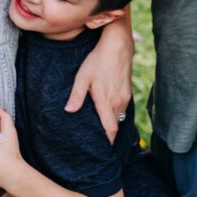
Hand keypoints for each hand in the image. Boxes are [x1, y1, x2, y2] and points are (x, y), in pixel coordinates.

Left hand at [66, 15, 132, 140]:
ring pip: (119, 117)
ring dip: (111, 124)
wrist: (118, 46)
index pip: (110, 129)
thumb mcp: (83, 77)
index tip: (101, 151)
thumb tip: (69, 111)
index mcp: (106, 101)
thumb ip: (76, 95)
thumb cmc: (98, 60)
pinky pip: (122, 108)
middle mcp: (117, 102)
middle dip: (108, 136)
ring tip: (102, 130)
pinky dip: (115, 114)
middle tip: (98, 143)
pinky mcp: (127, 91)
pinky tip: (107, 112)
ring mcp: (124, 97)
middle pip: (115, 126)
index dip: (107, 142)